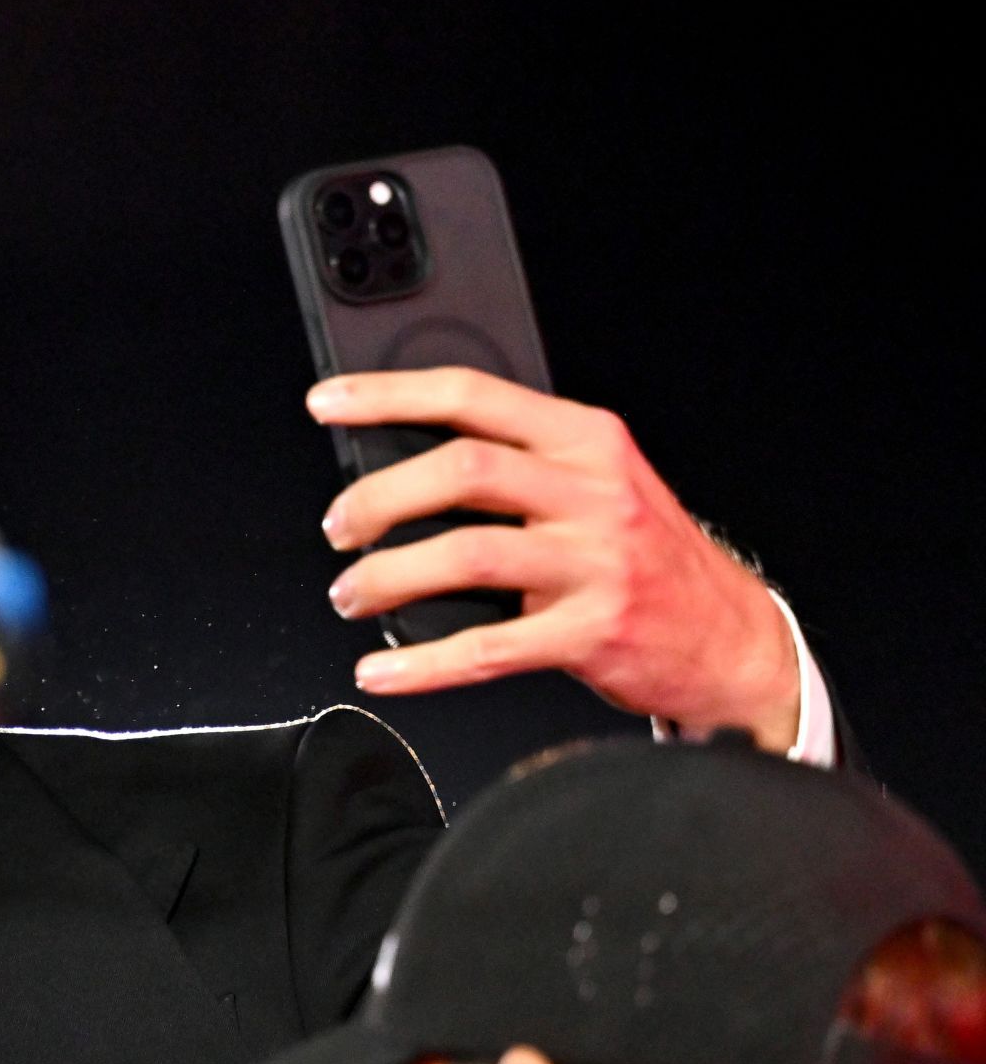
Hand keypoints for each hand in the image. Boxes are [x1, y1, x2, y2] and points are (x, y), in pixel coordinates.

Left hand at [309, 367, 798, 752]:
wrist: (733, 637)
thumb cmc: (646, 557)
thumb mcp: (598, 482)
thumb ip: (519, 463)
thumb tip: (401, 464)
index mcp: (586, 441)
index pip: (473, 397)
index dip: (389, 394)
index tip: (329, 402)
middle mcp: (593, 492)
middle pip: (462, 469)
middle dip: (379, 497)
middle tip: (338, 526)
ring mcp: (596, 563)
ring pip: (465, 554)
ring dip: (387, 576)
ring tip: (351, 592)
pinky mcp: (593, 633)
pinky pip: (487, 650)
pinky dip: (421, 665)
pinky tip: (384, 669)